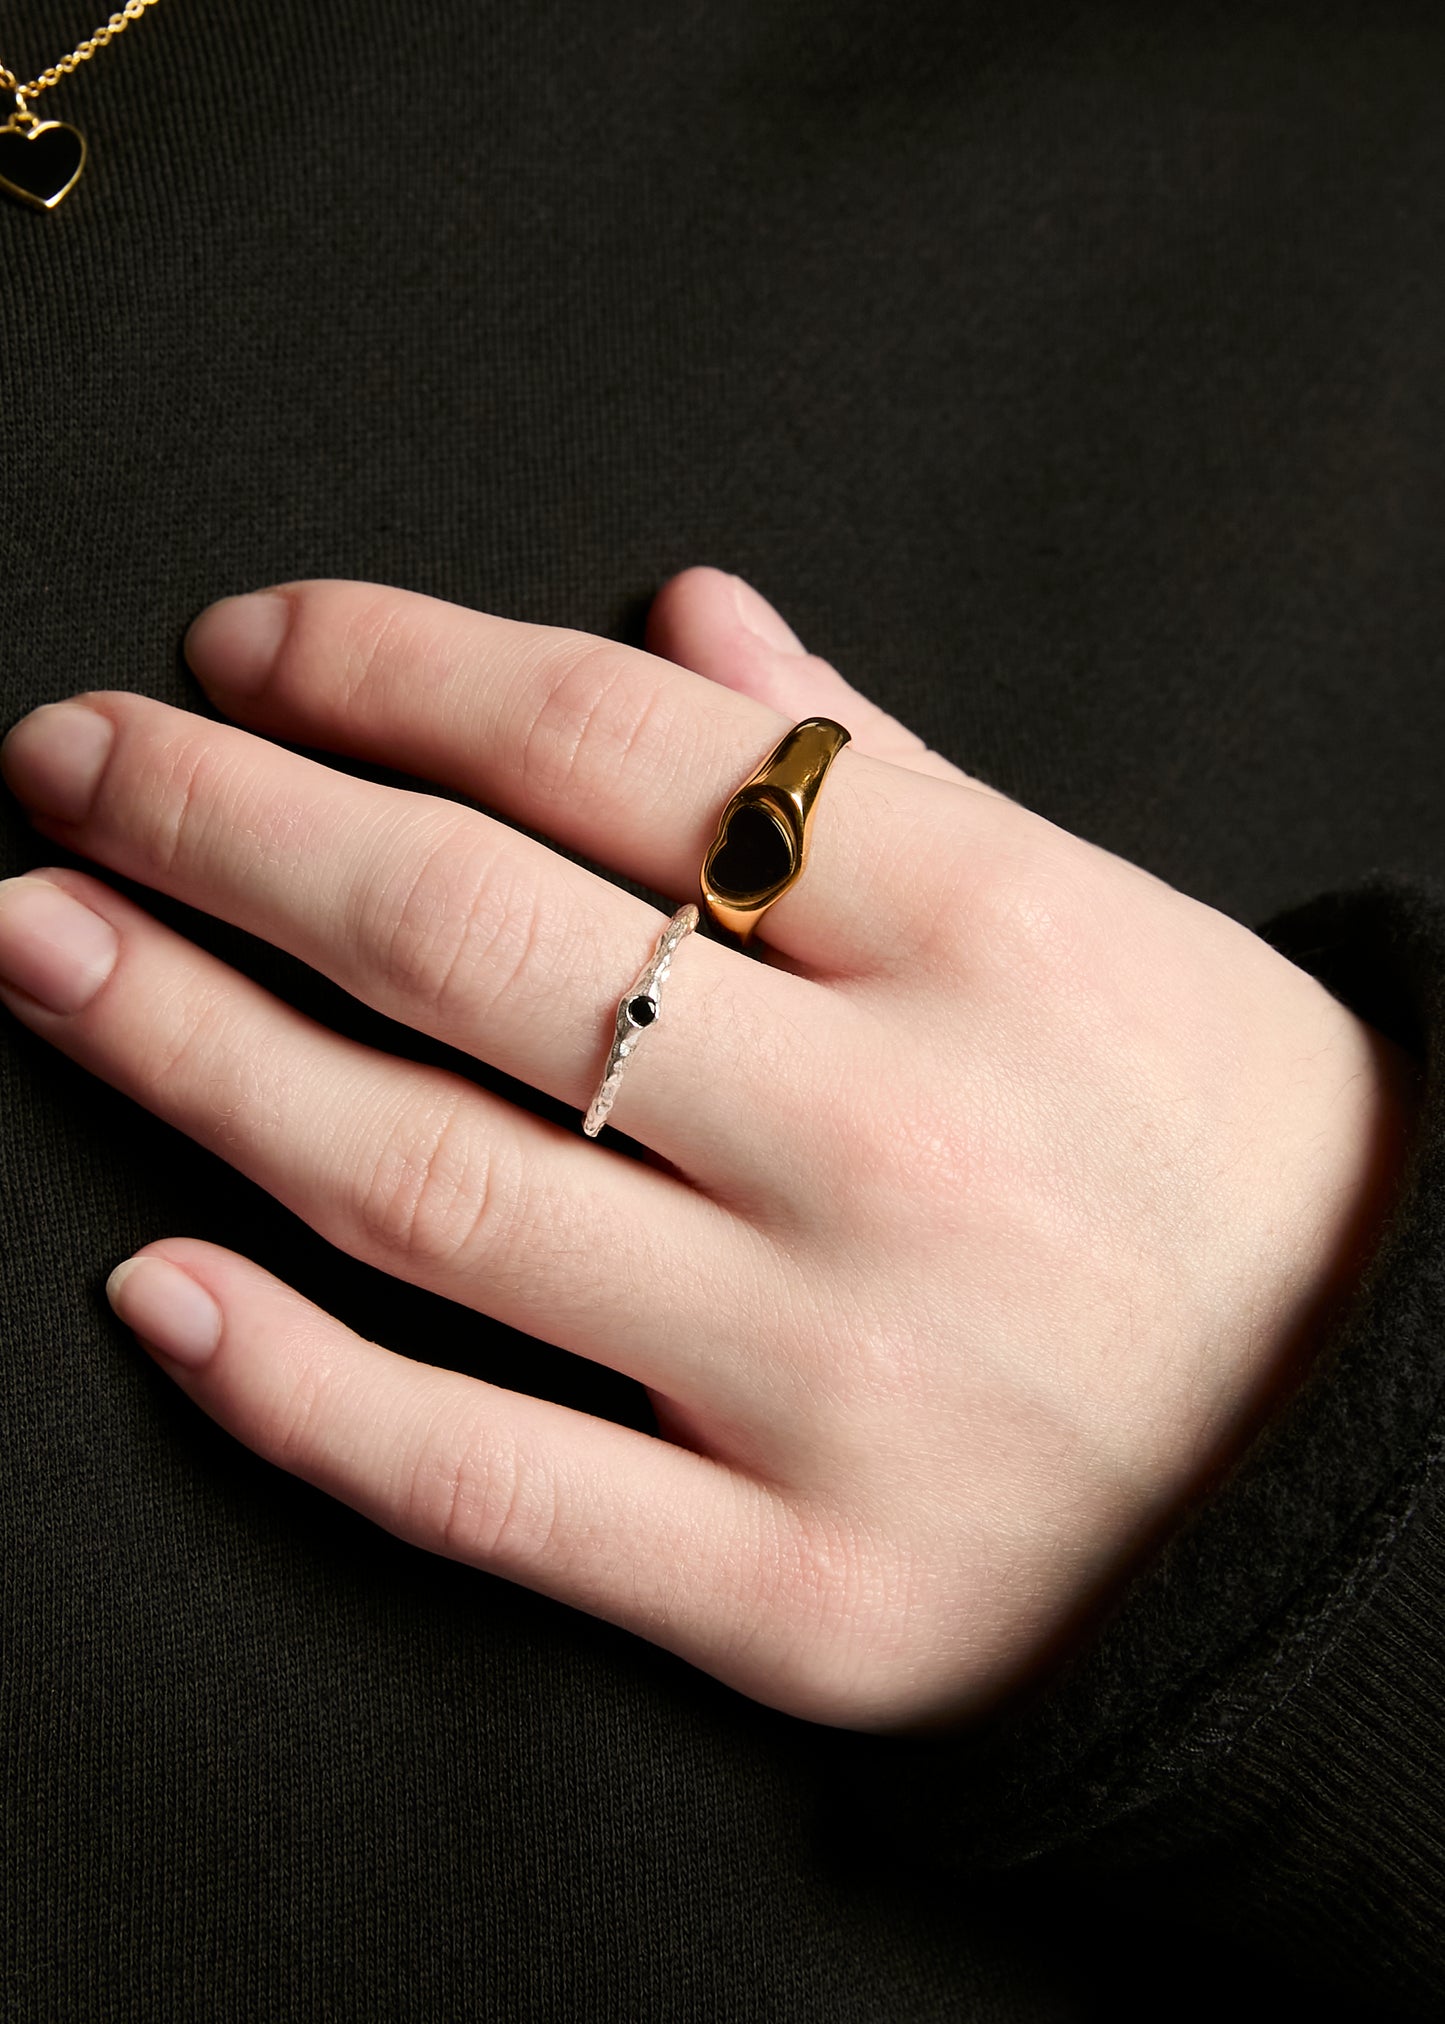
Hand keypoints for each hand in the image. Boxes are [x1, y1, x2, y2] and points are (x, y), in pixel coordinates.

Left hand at [0, 568, 1415, 1730]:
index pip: (612, 742)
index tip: (251, 646)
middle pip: (473, 938)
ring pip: (434, 1187)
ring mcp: (836, 1383)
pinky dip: (299, 1390)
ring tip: (48, 950)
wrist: (1390, 1459)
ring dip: (190, 1051)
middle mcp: (896, 1145)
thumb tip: (681, 620)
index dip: (389, 668)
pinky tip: (155, 1288)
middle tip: (68, 768)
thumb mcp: (1109, 920)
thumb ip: (881, 773)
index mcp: (988, 937)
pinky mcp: (804, 1592)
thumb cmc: (1244, 1161)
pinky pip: (496, 1485)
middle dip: (225, 825)